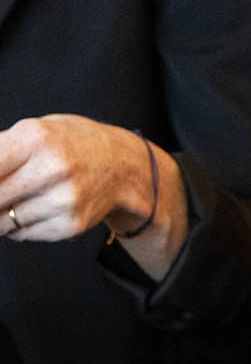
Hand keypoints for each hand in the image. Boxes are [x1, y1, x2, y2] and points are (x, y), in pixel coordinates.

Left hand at [0, 115, 172, 243]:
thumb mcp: (36, 130)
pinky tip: (36, 207)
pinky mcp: (69, 225)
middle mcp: (53, 169)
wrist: (124, 167)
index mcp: (38, 138)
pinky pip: (20, 233)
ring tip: (20, 196)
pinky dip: (18, 225)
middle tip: (5, 192)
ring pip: (1, 220)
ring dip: (1, 213)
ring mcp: (63, 200)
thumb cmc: (72, 144)